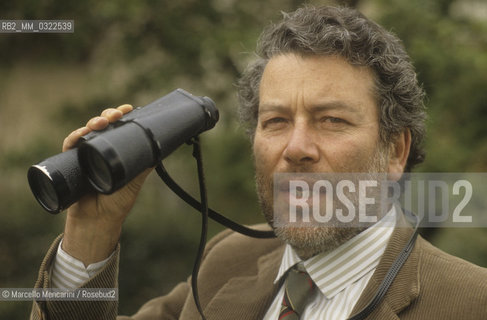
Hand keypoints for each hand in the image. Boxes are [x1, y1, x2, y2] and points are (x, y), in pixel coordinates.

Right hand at [62, 105, 152, 264]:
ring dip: (93, 123)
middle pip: (102, 125)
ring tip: (100, 123)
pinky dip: (74, 138)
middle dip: (108, 116)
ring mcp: (85, 155)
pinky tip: (81, 135)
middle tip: (115, 115)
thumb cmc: (118, 202)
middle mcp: (100, 149)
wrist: (99, 221)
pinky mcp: (70, 163)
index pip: (118, 128)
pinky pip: (70, 146)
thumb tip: (161, 148)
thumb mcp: (135, 181)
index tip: (129, 108)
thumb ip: (144, 165)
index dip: (121, 116)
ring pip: (87, 132)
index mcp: (115, 150)